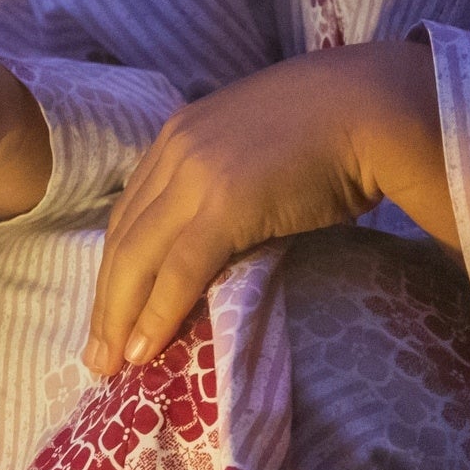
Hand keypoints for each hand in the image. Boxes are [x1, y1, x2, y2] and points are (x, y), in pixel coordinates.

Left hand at [89, 43, 450, 374]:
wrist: (373, 106)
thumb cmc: (333, 128)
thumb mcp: (258, 147)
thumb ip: (228, 181)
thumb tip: (224, 234)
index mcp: (180, 133)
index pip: (130, 210)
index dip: (115, 265)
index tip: (109, 308)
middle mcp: (176, 149)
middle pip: (123, 237)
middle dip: (106, 300)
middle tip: (95, 354)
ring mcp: (197, 174)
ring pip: (138, 256)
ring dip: (120, 316)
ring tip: (111, 364)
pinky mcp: (226, 203)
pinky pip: (179, 268)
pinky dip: (157, 313)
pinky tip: (145, 347)